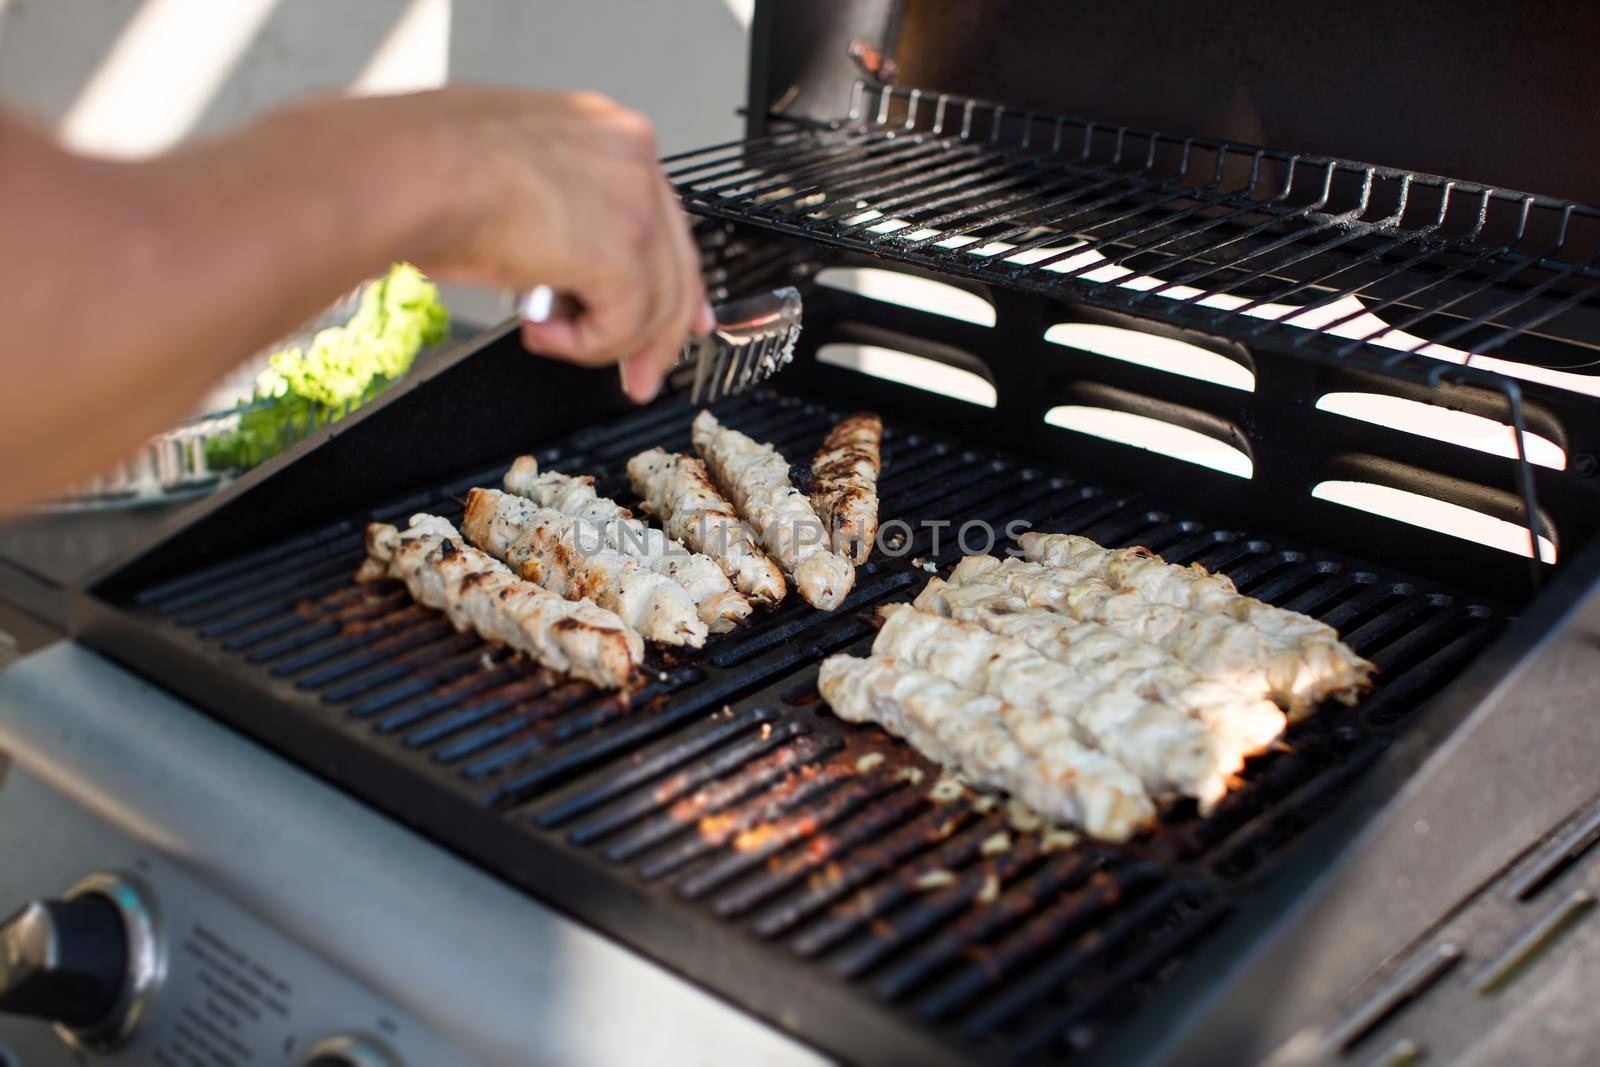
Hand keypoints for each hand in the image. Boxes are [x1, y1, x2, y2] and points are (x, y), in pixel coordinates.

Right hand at [389, 87, 712, 401]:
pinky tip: (540, 331)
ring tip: (547, 337)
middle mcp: (631, 158)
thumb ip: (559, 214)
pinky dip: (585, 344)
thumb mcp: (511, 181)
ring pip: (655, 303)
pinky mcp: (626, 249)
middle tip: (639, 377)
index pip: (662, 217)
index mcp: (605, 133)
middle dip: (657, 334)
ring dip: (600, 340)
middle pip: (675, 264)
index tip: (674, 323)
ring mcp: (636, 202)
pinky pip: (627, 324)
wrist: (407, 172)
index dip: (669, 279)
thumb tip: (567, 267)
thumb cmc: (425, 171)